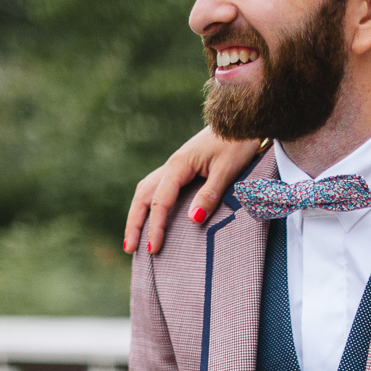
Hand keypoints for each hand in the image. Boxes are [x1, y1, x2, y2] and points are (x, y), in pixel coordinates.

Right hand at [124, 129, 261, 255]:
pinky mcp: (181, 168)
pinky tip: (149, 217)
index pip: (160, 202)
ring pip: (146, 191)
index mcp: (179, 165)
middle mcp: (171, 165)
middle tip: (129, 249)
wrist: (241, 121)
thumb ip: (210, 194)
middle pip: (143, 196)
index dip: (155, 227)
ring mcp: (174, 166)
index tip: (153, 249)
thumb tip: (193, 220)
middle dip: (134, 223)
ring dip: (137, 215)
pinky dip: (147, 205)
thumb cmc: (237, 144)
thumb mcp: (227, 170)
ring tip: (133, 239)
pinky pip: (156, 189)